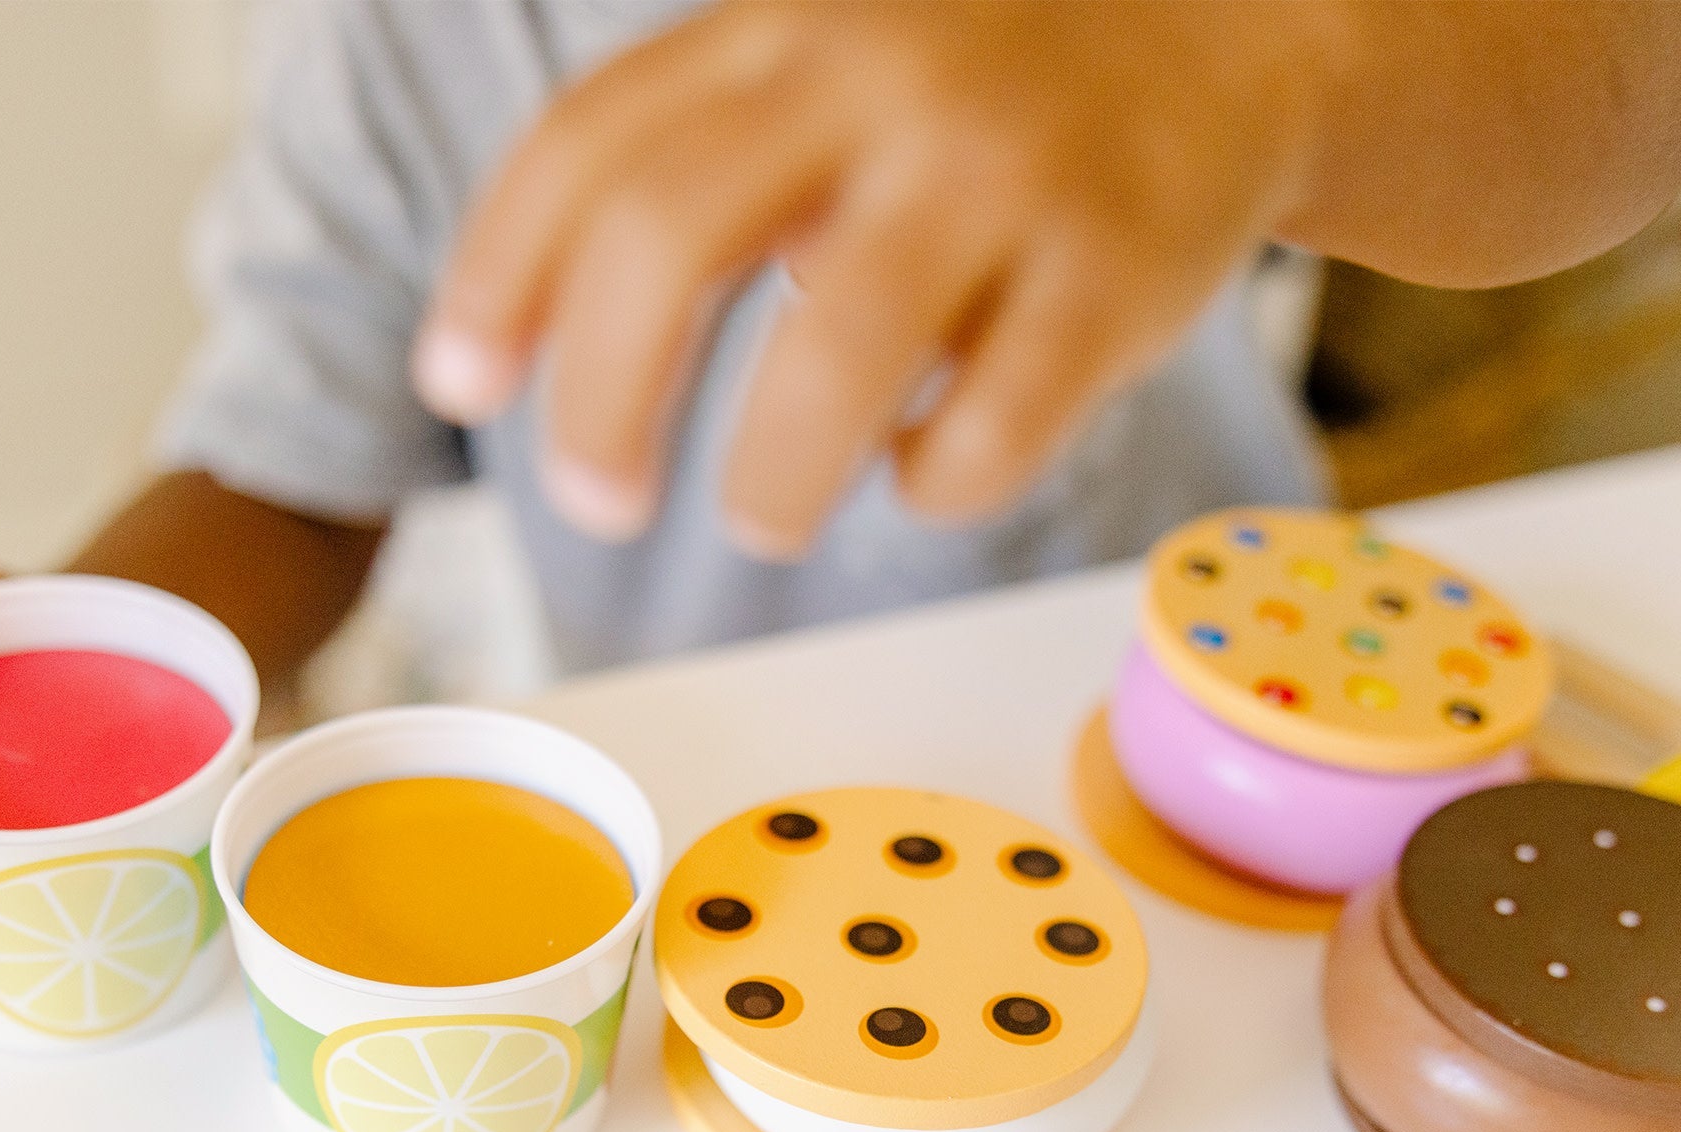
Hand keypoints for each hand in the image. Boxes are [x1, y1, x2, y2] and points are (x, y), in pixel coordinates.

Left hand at [411, 0, 1350, 556]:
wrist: (1240, 30)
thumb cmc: (989, 95)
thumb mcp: (833, 70)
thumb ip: (702, 166)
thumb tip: (551, 355)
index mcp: (782, 27)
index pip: (590, 143)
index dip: (499, 276)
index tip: (456, 385)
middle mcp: (878, 78)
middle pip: (670, 236)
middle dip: (601, 395)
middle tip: (595, 499)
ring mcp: (1001, 173)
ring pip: (835, 354)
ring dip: (770, 475)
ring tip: (762, 518)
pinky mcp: (1113, 275)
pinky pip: (987, 427)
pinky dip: (930, 485)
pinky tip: (925, 471)